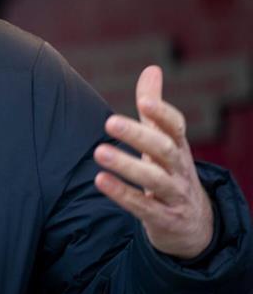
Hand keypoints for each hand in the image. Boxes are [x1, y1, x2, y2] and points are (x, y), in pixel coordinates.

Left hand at [94, 65, 213, 259]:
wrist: (194, 225)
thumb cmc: (170, 171)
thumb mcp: (165, 140)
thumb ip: (154, 108)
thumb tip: (152, 68)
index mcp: (179, 147)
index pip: (176, 127)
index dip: (162, 114)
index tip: (145, 102)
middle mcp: (179, 169)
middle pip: (164, 149)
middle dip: (138, 135)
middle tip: (109, 121)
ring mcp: (174, 195)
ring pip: (154, 180)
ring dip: (126, 165)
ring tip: (99, 152)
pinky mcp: (164, 219)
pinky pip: (143, 207)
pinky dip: (122, 194)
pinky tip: (100, 180)